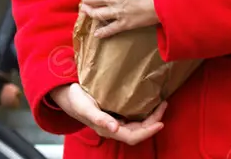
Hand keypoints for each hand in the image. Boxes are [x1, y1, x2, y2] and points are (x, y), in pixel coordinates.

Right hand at [49, 83, 166, 144]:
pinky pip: (133, 117)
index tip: (161, 122)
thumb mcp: (86, 107)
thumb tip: (115, 129)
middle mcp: (113, 128)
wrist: (67, 94)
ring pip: (137, 124)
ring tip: (160, 103)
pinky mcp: (114, 114)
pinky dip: (143, 111)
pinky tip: (148, 102)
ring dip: (150, 117)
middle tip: (164, 105)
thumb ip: (99, 119)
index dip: (148, 131)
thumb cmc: (76, 99)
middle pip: (138, 131)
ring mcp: (114, 122)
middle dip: (153, 121)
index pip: (133, 136)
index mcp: (108, 130)